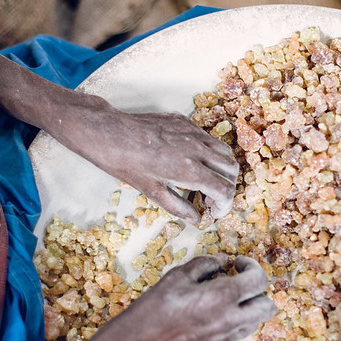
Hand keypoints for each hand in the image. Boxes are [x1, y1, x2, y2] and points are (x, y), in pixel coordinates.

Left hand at [44, 93, 238, 223]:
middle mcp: (196, 148)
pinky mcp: (184, 121)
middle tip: (209, 198)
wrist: (109, 133)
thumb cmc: (126, 164)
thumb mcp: (152, 192)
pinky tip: (190, 160)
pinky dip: (208, 151)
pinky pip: (207, 137)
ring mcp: (192, 132)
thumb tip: (196, 220)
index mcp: (189, 170)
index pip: (224, 189)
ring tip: (204, 179)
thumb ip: (178, 206)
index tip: (214, 212)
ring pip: (223, 151)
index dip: (224, 205)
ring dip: (220, 168)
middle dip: (226, 186)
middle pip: (231, 169)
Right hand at [109, 254, 275, 340]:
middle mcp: (230, 320)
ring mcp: (224, 340)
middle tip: (240, 284)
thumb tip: (221, 261)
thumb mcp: (178, 276)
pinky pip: (231, 337)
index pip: (259, 280)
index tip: (237, 264)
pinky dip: (227, 326)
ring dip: (246, 310)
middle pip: (267, 308)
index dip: (252, 267)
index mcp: (223, 297)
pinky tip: (206, 319)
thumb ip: (204, 265)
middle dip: (258, 293)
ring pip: (252, 324)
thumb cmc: (156, 305)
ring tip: (223, 301)